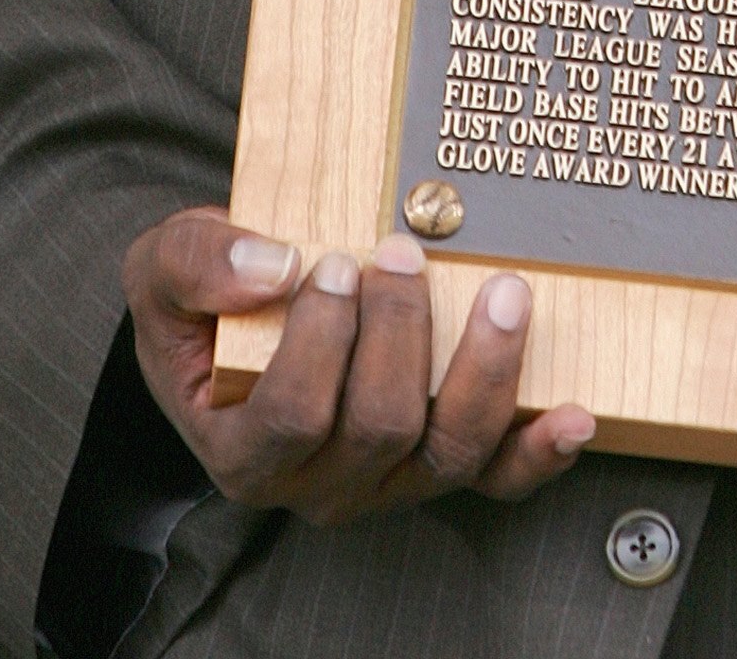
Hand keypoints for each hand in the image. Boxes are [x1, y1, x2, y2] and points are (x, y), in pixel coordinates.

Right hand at [123, 206, 594, 524]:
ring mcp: (388, 479)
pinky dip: (538, 450)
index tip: (329, 263)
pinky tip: (571, 414)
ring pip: (447, 449)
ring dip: (484, 369)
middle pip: (378, 426)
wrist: (236, 325)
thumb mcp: (165, 267)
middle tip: (401, 252)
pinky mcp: (440, 461)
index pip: (292, 414)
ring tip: (504, 293)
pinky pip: (497, 476)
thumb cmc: (206, 301)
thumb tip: (270, 266)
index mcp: (246, 451)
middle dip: (400, 331)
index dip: (320, 339)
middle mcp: (319, 483)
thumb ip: (196, 262)